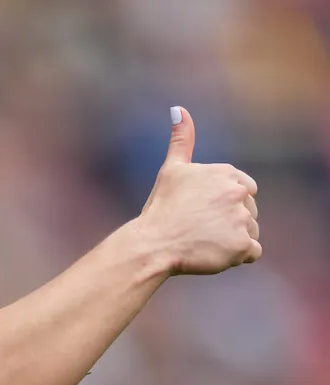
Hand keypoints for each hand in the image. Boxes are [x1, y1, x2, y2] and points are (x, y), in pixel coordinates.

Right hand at [138, 107, 260, 275]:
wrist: (153, 244)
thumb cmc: (160, 208)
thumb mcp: (171, 170)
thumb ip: (181, 140)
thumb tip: (178, 109)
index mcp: (226, 173)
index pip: (245, 189)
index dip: (224, 203)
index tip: (201, 211)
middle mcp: (239, 193)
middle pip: (248, 211)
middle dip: (229, 221)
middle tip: (198, 228)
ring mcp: (242, 219)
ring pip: (250, 232)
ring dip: (232, 239)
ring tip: (203, 241)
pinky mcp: (243, 245)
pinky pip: (251, 252)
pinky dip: (237, 256)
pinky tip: (212, 252)